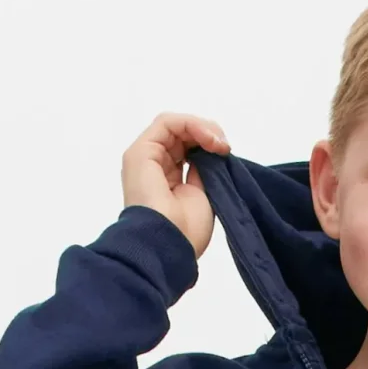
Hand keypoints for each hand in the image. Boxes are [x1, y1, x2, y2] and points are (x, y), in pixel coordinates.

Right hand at [122, 112, 230, 256]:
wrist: (169, 245)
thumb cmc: (186, 231)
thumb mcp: (203, 195)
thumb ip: (204, 171)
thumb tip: (212, 151)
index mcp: (167, 180)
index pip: (187, 148)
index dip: (208, 145)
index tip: (227, 154)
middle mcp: (153, 167)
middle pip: (181, 134)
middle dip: (208, 134)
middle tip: (224, 147)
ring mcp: (145, 158)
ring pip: (174, 125)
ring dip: (201, 128)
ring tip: (218, 143)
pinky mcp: (140, 151)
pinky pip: (167, 123)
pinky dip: (191, 125)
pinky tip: (207, 139)